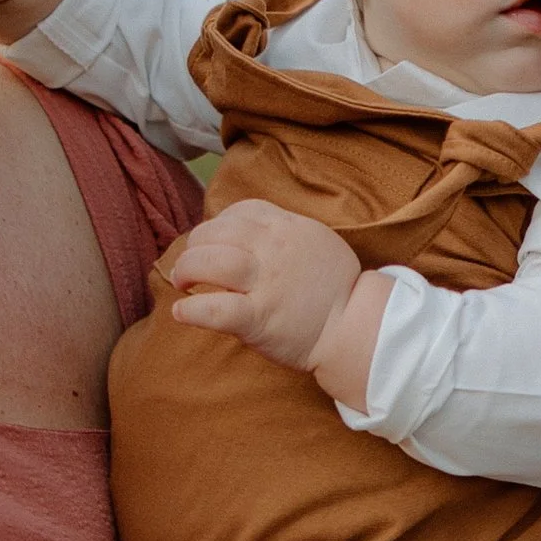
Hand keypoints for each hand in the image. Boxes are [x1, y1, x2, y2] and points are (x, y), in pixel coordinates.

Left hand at [170, 202, 390, 401]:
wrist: (358, 328)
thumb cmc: (338, 289)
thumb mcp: (318, 242)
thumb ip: (287, 234)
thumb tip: (253, 235)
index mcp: (288, 228)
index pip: (241, 211)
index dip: (218, 224)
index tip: (214, 243)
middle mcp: (275, 249)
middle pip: (218, 232)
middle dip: (195, 245)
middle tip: (189, 266)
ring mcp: (267, 283)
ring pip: (212, 261)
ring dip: (187, 269)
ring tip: (182, 282)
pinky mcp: (260, 318)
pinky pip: (217, 310)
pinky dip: (192, 311)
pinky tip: (181, 313)